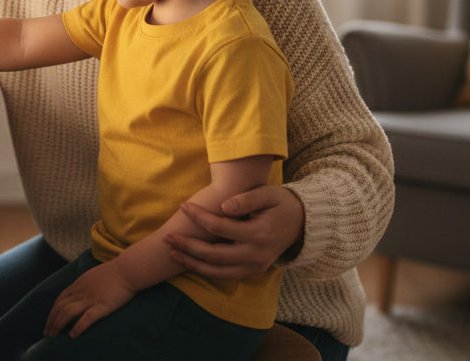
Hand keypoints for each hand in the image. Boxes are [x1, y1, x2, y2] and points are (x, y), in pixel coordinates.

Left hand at [44, 261, 135, 338]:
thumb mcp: (94, 275)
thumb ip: (86, 283)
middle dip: (51, 321)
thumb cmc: (115, 271)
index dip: (53, 311)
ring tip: (53, 337)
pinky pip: (86, 318)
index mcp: (79, 284)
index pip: (60, 299)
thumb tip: (83, 291)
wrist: (128, 269)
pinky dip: (77, 327)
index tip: (50, 321)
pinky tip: (72, 335)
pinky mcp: (102, 306)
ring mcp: (90, 299)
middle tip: (46, 333)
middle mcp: (81, 292)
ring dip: (58, 325)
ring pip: (67, 313)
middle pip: (60, 307)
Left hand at [164, 184, 304, 278]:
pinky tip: (190, 261)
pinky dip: (206, 271)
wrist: (302, 223)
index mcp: (259, 234)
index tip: (183, 205)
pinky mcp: (253, 271)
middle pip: (214, 255)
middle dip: (188, 246)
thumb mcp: (267, 194)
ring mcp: (255, 267)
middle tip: (168, 236)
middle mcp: (256, 255)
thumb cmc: (280, 203)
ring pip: (217, 271)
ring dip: (192, 264)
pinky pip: (225, 276)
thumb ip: (246, 199)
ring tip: (172, 252)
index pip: (220, 227)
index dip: (199, 216)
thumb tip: (224, 207)